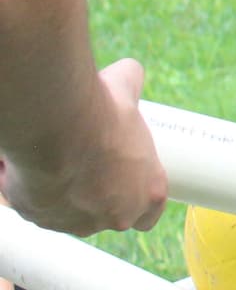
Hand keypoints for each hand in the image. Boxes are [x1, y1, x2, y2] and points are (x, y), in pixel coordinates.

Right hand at [0, 60, 166, 235]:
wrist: (57, 129)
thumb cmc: (101, 112)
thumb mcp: (127, 87)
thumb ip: (131, 86)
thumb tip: (129, 73)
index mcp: (146, 195)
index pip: (149, 214)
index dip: (137, 193)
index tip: (126, 174)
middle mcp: (112, 216)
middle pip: (106, 209)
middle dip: (95, 185)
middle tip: (85, 154)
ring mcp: (73, 222)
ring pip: (66, 206)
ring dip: (61, 182)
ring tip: (53, 149)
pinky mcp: (36, 218)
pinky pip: (32, 200)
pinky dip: (26, 181)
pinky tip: (27, 158)